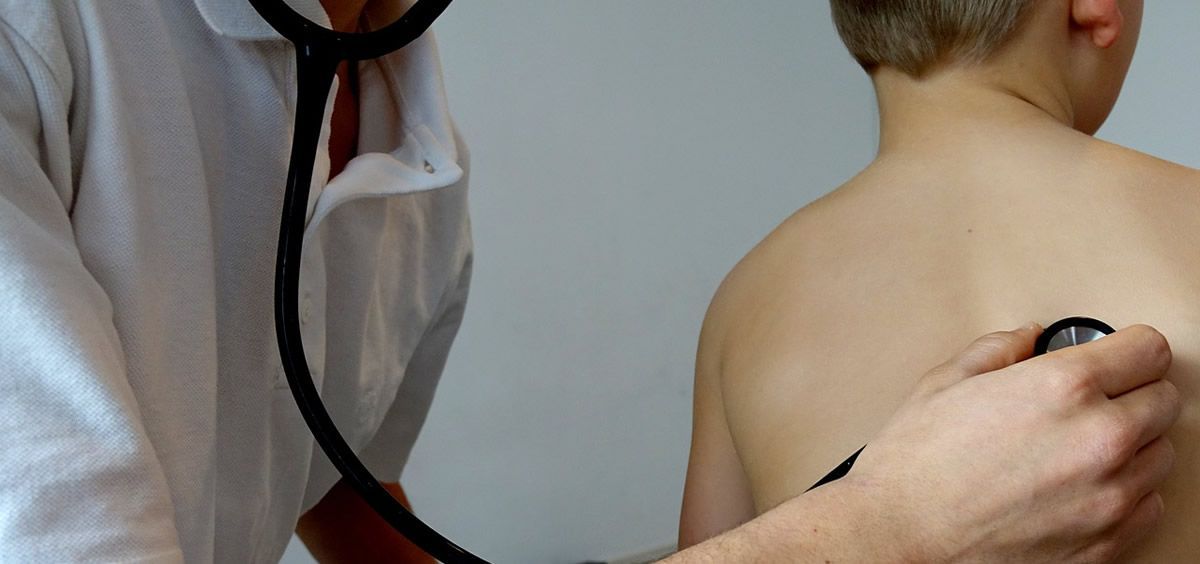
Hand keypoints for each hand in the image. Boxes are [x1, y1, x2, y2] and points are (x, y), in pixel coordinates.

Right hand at [845, 322, 1180, 562]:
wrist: (898, 538)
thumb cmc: (913, 468)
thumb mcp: (943, 383)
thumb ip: (997, 350)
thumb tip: (1026, 339)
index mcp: (1061, 387)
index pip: (1149, 350)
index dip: (1128, 348)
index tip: (1119, 356)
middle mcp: (1098, 439)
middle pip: (1163, 399)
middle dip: (1131, 393)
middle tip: (1092, 400)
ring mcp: (1109, 497)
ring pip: (1161, 454)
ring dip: (1131, 445)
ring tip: (1080, 447)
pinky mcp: (1106, 543)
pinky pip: (1150, 506)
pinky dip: (1126, 493)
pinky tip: (1082, 486)